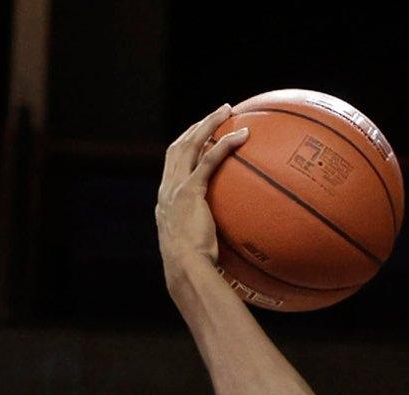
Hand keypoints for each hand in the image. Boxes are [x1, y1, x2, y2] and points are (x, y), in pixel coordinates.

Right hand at [155, 106, 243, 288]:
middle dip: (196, 126)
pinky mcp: (190, 191)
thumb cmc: (194, 268)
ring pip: (191, 144)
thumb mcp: (196, 248)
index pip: (172, 165)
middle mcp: (166, 190)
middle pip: (178, 146)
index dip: (185, 146)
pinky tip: (242, 135)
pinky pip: (209, 159)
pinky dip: (225, 143)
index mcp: (166, 201)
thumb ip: (205, 235)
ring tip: (228, 110)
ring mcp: (176, 188)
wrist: (184, 270)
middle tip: (217, 114)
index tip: (200, 136)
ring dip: (209, 123)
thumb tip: (228, 242)